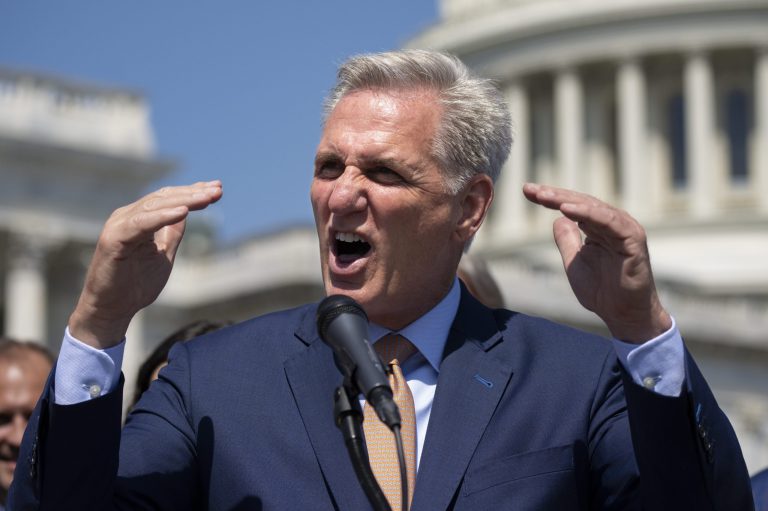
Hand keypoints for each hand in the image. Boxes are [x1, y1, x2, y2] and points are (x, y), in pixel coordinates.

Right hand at [68, 181, 222, 347]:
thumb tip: (186, 211)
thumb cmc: (136, 285)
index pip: (168, 198)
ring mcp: (119, 226)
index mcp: (138, 219)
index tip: (217, 189)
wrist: (112, 310)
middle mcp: (127, 217)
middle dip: (193, 193)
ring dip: (183, 200)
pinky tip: (183, 212)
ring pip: (154, 206)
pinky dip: (162, 217)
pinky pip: (141, 224)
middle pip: (164, 198)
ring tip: (206, 198)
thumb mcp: (163, 255)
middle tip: (218, 190)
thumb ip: (172, 233)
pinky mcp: (113, 239)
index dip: (192, 191)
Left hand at [522, 183, 670, 343]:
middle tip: (532, 190)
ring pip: (593, 207)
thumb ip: (566, 241)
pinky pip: (609, 221)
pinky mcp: (633, 239)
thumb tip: (557, 219)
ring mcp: (624, 229)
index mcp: (598, 227)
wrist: (623, 314)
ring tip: (545, 197)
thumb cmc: (601, 290)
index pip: (572, 206)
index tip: (527, 191)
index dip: (550, 198)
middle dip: (554, 195)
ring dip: (567, 201)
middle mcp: (612, 223)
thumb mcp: (574, 262)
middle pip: (580, 203)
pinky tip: (567, 210)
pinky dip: (588, 213)